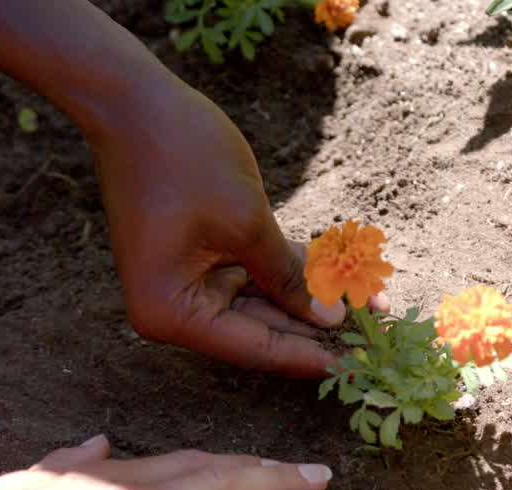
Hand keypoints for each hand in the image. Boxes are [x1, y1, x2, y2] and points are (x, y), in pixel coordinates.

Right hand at [90, 77, 353, 376]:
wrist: (134, 101)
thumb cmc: (183, 158)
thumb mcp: (247, 222)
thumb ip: (288, 277)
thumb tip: (331, 320)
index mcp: (172, 314)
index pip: (255, 348)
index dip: (311, 355)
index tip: (360, 366)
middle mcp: (174, 309)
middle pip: (259, 331)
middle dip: (320, 327)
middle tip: (378, 335)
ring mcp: (186, 283)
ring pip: (263, 303)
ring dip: (314, 299)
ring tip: (373, 303)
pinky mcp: (199, 257)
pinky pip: (253, 275)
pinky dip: (292, 273)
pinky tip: (343, 278)